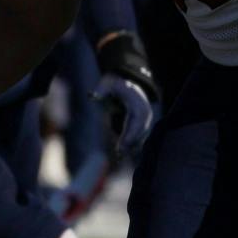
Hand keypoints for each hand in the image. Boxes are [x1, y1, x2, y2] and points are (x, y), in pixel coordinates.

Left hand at [92, 30, 159, 158]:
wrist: (129, 84)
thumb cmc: (116, 84)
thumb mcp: (108, 83)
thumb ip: (101, 89)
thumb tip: (92, 96)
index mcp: (138, 103)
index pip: (136, 121)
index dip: (130, 134)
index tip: (122, 144)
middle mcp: (145, 112)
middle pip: (140, 131)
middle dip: (130, 142)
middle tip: (119, 152)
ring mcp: (146, 119)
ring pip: (141, 135)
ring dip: (132, 145)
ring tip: (119, 155)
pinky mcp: (143, 124)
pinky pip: (139, 136)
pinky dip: (132, 144)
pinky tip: (123, 152)